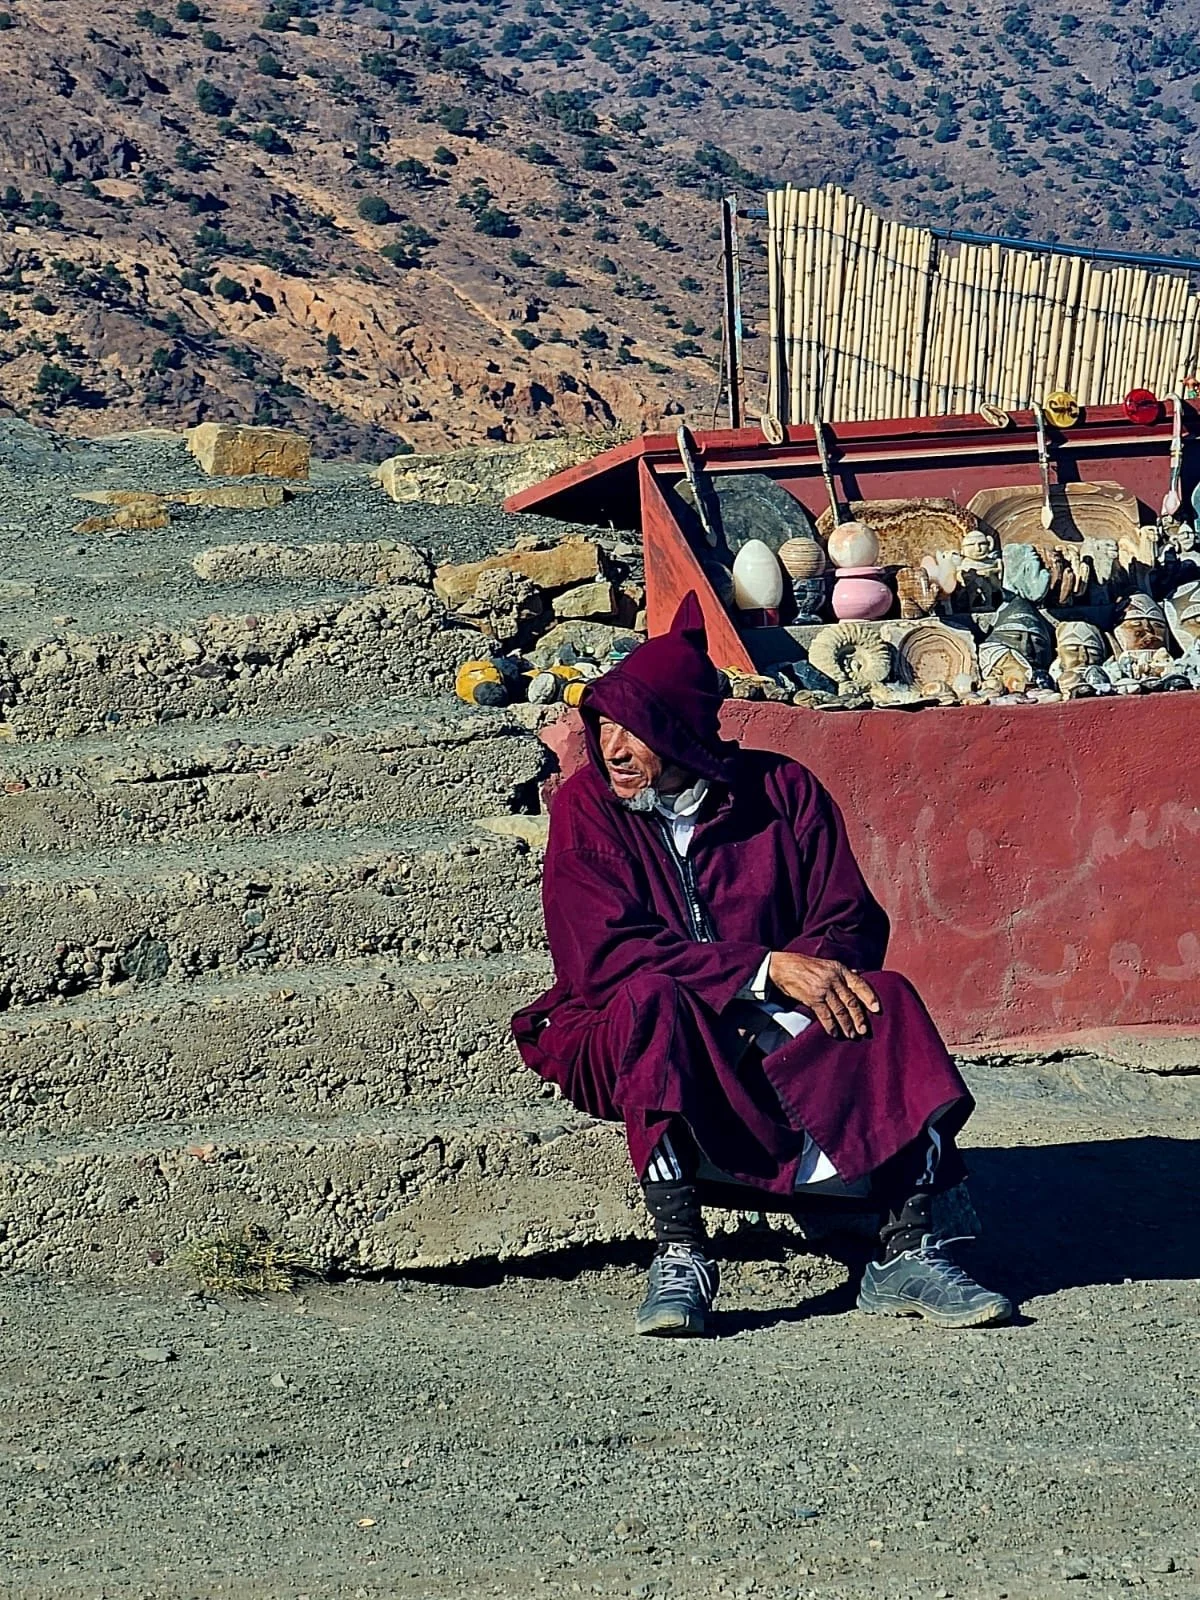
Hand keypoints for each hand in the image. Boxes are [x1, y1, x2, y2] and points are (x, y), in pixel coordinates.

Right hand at [766, 952, 880, 1038]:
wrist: (783, 967)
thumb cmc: (805, 966)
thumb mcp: (827, 965)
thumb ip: (842, 972)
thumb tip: (858, 975)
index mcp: (839, 969)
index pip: (860, 984)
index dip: (869, 997)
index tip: (877, 1009)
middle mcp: (834, 979)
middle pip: (851, 1002)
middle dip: (859, 1018)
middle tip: (864, 1031)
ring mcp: (823, 988)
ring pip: (840, 1011)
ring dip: (847, 1025)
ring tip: (851, 1035)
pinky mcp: (812, 998)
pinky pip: (825, 1015)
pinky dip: (831, 1026)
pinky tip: (835, 1033)